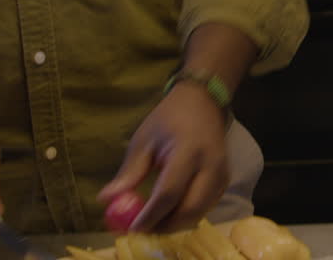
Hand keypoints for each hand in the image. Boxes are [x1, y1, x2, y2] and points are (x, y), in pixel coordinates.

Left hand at [98, 84, 228, 232]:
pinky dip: (188, 215)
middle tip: (143, 231)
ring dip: (176, 223)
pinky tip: (170, 212)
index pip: (170, 192)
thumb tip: (106, 200)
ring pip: (200, 212)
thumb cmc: (169, 118)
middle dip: (165, 225)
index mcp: (188, 151)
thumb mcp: (144, 140)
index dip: (150, 215)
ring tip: (154, 223)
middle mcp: (211, 165)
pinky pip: (206, 206)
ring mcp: (222, 173)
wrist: (203, 102)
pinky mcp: (225, 179)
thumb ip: (129, 172)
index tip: (131, 229)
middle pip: (190, 209)